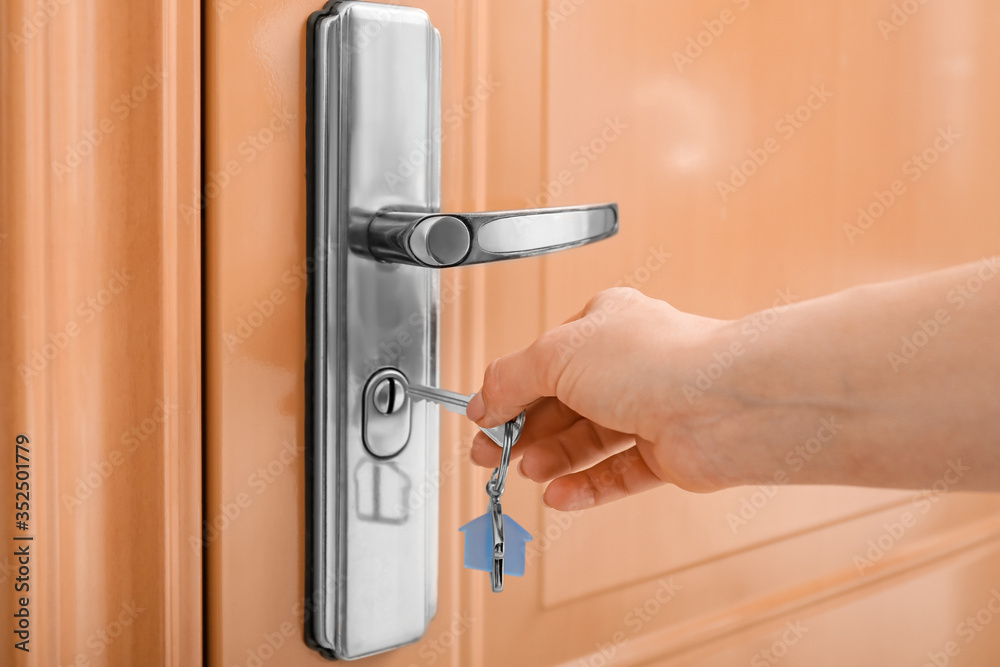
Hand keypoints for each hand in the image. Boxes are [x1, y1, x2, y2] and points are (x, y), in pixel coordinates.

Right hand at [465, 288, 739, 510]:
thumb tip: (482, 402)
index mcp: (603, 325)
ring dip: (553, 458)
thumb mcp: (556, 355)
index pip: (543, 361)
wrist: (724, 404)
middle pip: (562, 404)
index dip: (509, 392)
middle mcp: (628, 365)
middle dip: (524, 431)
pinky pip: (617, 474)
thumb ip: (509, 379)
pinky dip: (586, 486)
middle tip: (491, 455)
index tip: (482, 420)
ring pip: (588, 441)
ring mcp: (649, 409)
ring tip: (529, 472)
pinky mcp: (666, 452)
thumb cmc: (658, 360)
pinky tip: (560, 495)